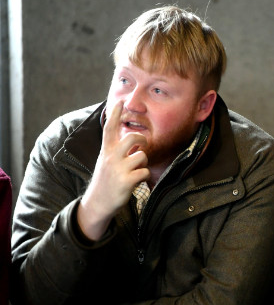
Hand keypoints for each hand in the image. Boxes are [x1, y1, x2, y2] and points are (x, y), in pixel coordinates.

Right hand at [77, 101, 149, 239]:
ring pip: (142, 156)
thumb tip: (133, 140)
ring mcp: (118, 169)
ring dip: (142, 164)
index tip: (120, 101)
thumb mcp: (106, 161)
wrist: (98, 203)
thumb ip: (116, 150)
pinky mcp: (126, 181)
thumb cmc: (106, 180)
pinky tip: (135, 182)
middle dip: (142, 140)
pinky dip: (143, 177)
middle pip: (133, 138)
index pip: (110, 128)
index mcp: (106, 150)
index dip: (116, 114)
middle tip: (141, 147)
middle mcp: (111, 157)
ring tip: (134, 171)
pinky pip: (144, 172)